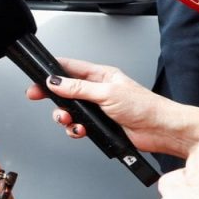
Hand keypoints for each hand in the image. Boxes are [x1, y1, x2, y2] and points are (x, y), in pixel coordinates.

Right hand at [24, 57, 198, 157]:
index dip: (51, 72)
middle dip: (53, 97)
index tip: (37, 77)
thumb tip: (56, 81)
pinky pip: (78, 125)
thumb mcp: (107, 93)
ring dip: (65, 116)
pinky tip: (81, 130)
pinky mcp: (100, 125)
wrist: (161, 131)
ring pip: (70, 110)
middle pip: (65, 90)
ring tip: (69, 120)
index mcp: (101, 75)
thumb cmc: (145, 107)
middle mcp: (98, 90)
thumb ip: (78, 88)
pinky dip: (76, 129)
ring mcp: (98, 108)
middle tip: (39, 98)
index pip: (70, 67)